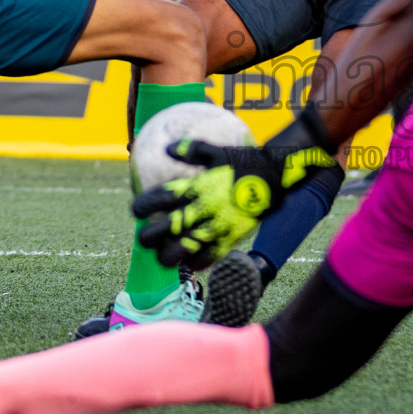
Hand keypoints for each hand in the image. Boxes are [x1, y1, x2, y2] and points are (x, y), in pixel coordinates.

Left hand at [132, 113, 335, 268]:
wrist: (276, 175)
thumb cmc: (245, 161)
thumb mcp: (217, 151)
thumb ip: (191, 150)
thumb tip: (167, 148)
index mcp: (197, 187)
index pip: (162, 199)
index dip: (145, 207)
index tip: (136, 212)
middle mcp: (204, 208)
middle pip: (168, 228)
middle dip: (150, 237)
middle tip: (143, 240)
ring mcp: (218, 225)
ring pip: (185, 248)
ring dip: (169, 256)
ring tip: (162, 259)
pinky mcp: (232, 237)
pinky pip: (211, 256)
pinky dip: (198, 263)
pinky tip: (190, 266)